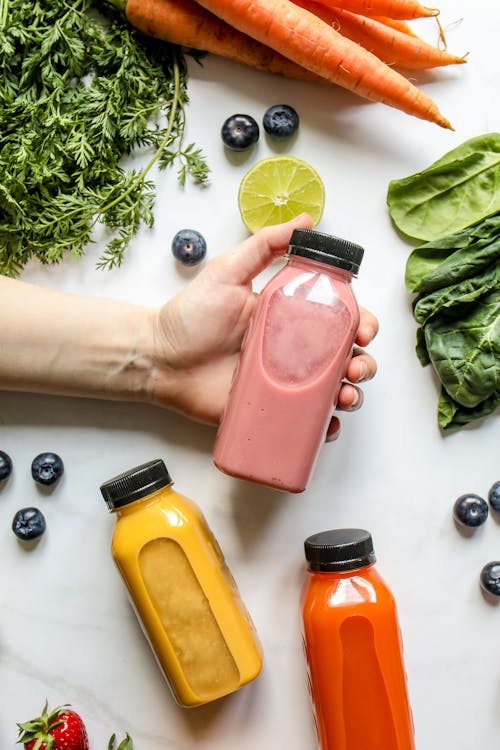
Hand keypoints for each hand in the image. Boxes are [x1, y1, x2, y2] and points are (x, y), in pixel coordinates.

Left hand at [149, 214, 377, 435]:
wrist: (158, 360)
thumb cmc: (190, 316)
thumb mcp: (228, 271)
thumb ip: (265, 246)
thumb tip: (307, 220)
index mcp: (291, 317)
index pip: (340, 319)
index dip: (362, 324)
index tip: (364, 330)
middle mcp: (293, 351)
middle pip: (345, 358)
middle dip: (363, 364)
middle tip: (354, 367)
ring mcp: (283, 383)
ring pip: (332, 392)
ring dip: (351, 395)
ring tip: (344, 396)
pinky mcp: (269, 410)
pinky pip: (306, 422)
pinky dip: (325, 426)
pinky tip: (327, 424)